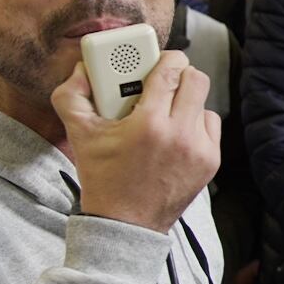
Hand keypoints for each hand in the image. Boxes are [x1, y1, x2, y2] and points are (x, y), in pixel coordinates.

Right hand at [54, 52, 221, 231]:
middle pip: (196, 79)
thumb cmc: (102, 177)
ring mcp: (199, 150)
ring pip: (203, 101)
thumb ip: (72, 95)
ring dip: (185, 100)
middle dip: (179, 74)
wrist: (126, 224)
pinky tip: (174, 132)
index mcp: (149, 124)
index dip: (165, 58)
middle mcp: (180, 135)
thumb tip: (83, 69)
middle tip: (162, 81)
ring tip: (163, 112)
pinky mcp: (210, 162)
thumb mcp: (79, 135)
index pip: (171, 70)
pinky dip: (195, 123)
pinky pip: (209, 125)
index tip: (156, 61)